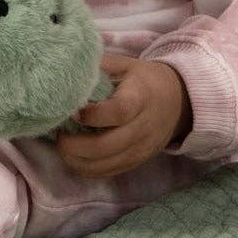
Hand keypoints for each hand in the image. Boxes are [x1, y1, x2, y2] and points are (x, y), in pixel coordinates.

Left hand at [54, 53, 192, 178]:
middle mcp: (144, 127)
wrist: (178, 101)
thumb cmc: (142, 79)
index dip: (92, 115)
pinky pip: (108, 172)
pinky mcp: (137, 162)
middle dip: (74, 145)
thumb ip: (98, 67)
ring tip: (63, 145)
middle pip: (106, 146)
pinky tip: (74, 155)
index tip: (74, 112)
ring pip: (104, 165)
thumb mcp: (124, 65)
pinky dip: (86, 168)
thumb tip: (65, 70)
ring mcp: (142, 148)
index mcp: (141, 97)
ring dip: (76, 160)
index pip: (118, 112)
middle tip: (59, 135)